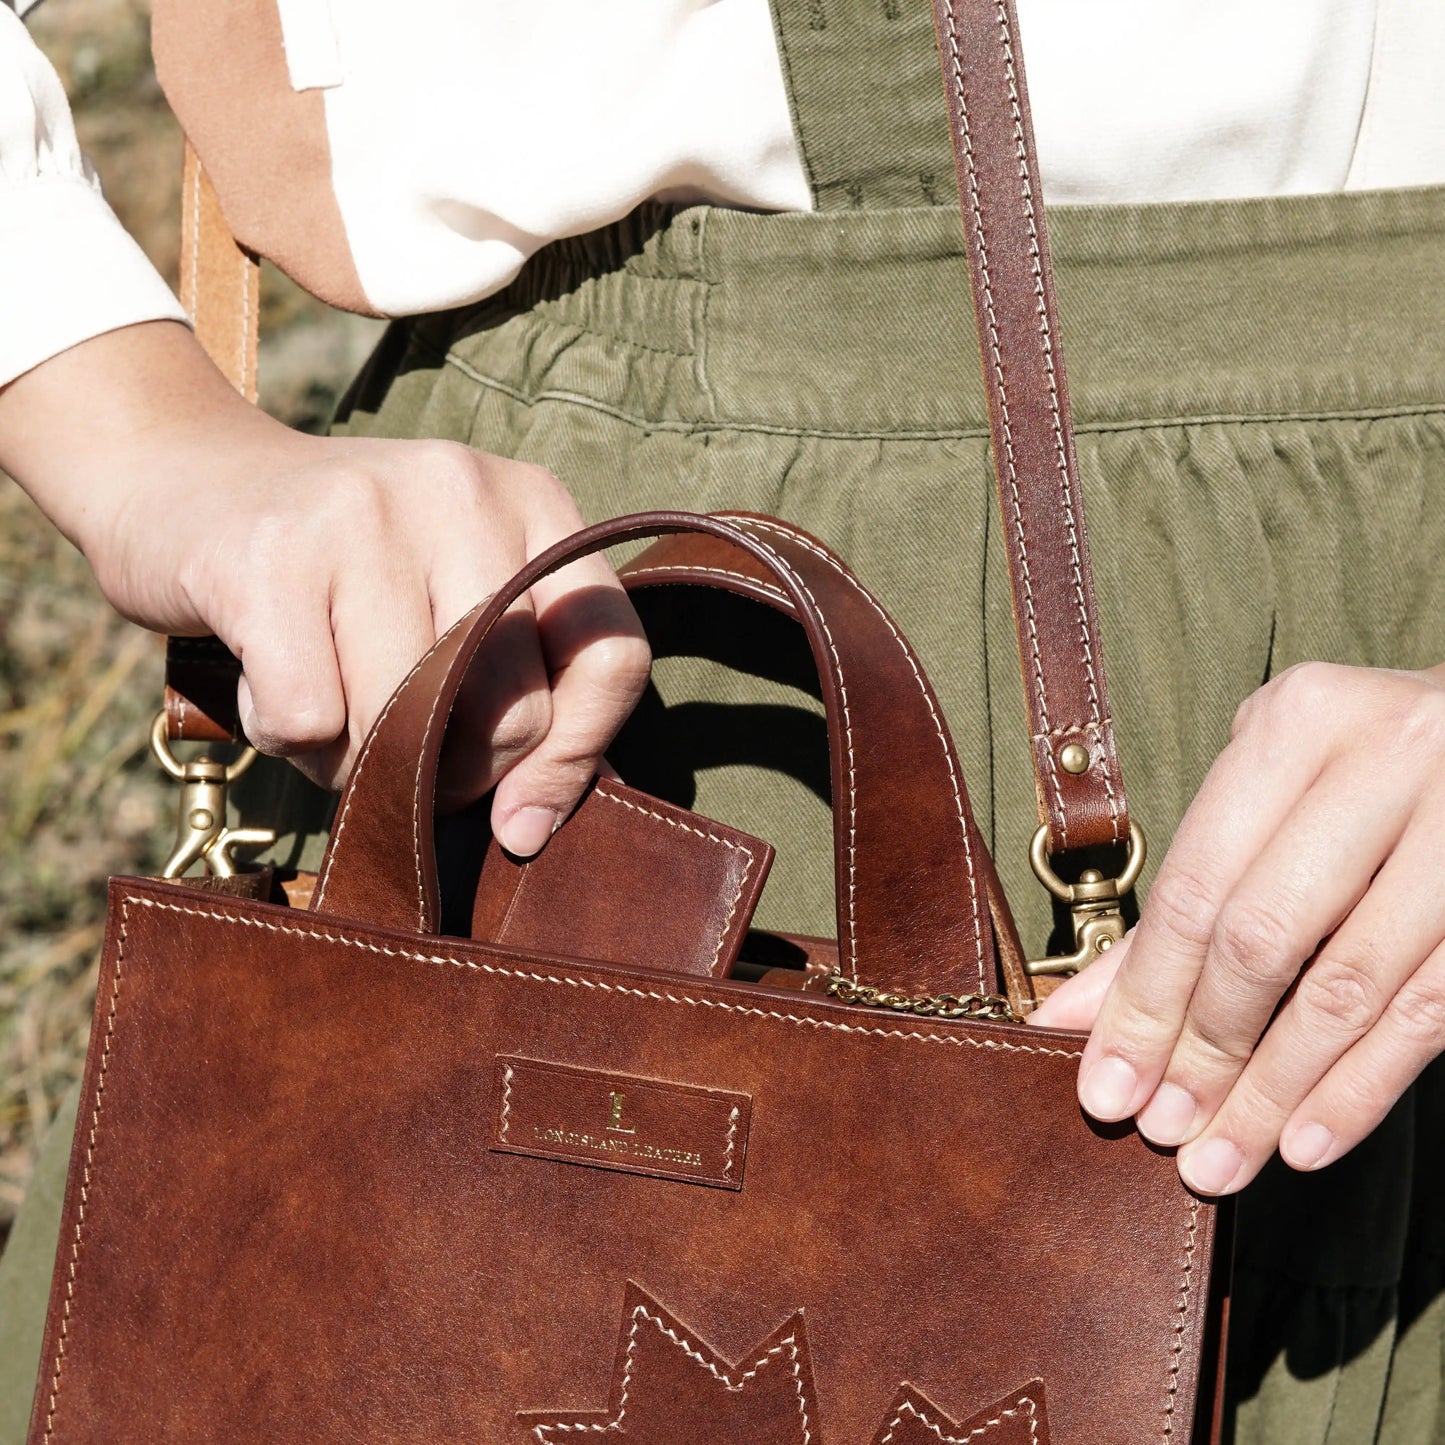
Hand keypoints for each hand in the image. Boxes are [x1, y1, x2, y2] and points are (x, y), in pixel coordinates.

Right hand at [0, 322, 648, 852]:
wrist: (179, 473)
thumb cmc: (340, 573)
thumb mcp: (452, 604)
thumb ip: (517, 694)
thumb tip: (527, 832)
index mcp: (533, 504)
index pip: (609, 656)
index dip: (572, 759)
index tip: (520, 822)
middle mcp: (463, 491)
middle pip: (514, 711)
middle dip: (451, 773)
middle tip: (393, 749)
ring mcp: (365, 513)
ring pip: (407, 726)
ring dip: (356, 761)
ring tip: (321, 705)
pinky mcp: (270, 554)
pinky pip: (311, 719)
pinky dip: (285, 738)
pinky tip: (266, 687)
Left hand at [1030, 660, 1444, 1195]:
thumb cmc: (1360, 772)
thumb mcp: (1268, 797)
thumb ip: (1182, 899)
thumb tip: (1072, 1016)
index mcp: (1301, 724)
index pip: (1196, 885)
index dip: (1142, 998)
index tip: (1102, 1084)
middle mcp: (1386, 762)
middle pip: (1263, 938)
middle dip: (1200, 1051)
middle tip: (1160, 1129)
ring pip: (1346, 989)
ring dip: (1272, 1092)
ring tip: (1218, 1159)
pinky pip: (1426, 1014)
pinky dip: (1360, 1089)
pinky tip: (1305, 1142)